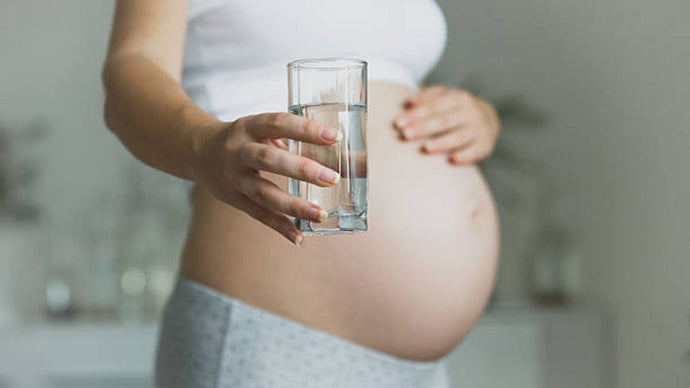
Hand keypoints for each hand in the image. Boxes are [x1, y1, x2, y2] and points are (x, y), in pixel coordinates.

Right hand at [193, 113, 340, 245]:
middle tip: (332, 178)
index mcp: (248, 127)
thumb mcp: (258, 127)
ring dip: (294, 205)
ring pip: (263, 193)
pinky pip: (257, 214)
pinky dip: (279, 226)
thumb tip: (331, 147)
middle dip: (302, 169)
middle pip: (269, 160)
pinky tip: (299, 237)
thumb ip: (287, 136)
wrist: (198, 151)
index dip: (306, 129)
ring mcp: (234, 177)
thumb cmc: (243, 138)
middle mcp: (238, 151)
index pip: (278, 123)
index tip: (335, 137)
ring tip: (321, 214)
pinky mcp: (233, 199)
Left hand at [393, 86, 499, 164]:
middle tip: (405, 135)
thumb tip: (407, 102)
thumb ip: (425, 98)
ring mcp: (479, 128)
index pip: (434, 106)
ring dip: (442, 142)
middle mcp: (470, 112)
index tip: (398, 123)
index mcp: (457, 98)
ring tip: (426, 148)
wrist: (487, 120)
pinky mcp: (485, 145)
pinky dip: (466, 155)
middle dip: (424, 128)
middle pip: (444, 121)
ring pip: (459, 136)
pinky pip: (475, 151)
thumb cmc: (454, 109)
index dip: (416, 114)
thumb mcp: (443, 97)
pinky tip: (453, 160)